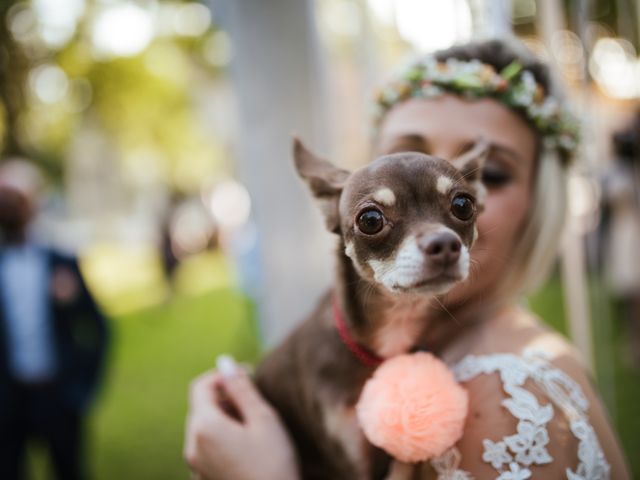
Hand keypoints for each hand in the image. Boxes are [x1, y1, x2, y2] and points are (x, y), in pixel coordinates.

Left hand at [184, 360, 298, 479]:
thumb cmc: (274, 465)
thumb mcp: (263, 419)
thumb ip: (241, 387)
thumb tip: (225, 361)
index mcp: (204, 426)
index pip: (201, 386)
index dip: (223, 376)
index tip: (248, 376)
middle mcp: (192, 445)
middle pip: (201, 407)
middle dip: (225, 398)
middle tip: (256, 402)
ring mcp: (195, 466)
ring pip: (204, 428)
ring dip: (225, 418)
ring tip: (255, 427)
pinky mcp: (204, 479)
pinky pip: (207, 448)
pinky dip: (223, 438)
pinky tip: (249, 448)